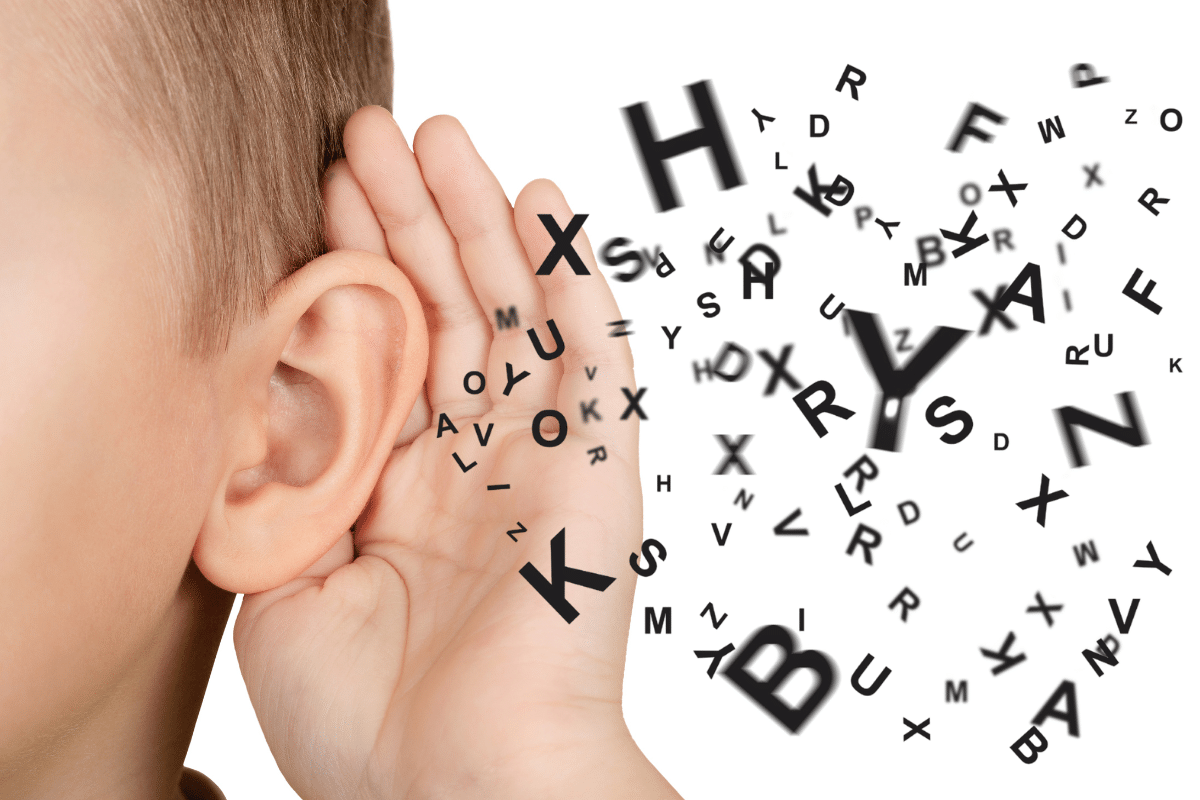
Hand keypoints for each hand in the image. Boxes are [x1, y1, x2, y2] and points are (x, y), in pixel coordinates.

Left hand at [233, 107, 679, 799]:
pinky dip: (576, 278)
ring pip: (515, 313)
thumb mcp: (282, 588)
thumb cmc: (368, 723)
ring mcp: (540, 458)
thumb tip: (273, 393)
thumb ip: (288, 484)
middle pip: (447, 316)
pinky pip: (594, 354)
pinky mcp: (600, 463)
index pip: (385, 354)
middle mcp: (474, 466)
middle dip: (409, 223)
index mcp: (403, 496)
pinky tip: (547, 207)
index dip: (354, 271)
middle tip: (378, 133)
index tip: (322, 193)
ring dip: (480, 223)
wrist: (461, 791)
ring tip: (447, 141)